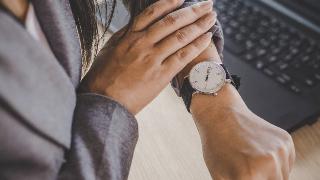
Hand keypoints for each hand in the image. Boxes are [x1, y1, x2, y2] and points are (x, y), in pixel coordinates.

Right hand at [80, 0, 216, 113]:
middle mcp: (142, 43)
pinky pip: (182, 57)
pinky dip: (196, 45)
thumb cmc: (103, 77)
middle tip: (208, 4)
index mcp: (129, 36)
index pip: (153, 13)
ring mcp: (152, 59)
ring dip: (199, 25)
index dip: (170, 3)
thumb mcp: (109, 49)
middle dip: (193, 11)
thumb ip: (124, 36)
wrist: (104, 101)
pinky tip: (207, 38)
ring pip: (180, 36)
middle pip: (172, 21)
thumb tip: (135, 26)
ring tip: (212, 17)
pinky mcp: (160, 75)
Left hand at [189, 45, 294, 179]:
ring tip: (251, 162)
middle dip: (259, 179)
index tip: (242, 176)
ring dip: (270, 174)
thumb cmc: (216, 144)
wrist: (221, 114)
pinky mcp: (286, 141)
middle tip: (247, 171)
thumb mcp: (220, 175)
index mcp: (249, 174)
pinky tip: (258, 152)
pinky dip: (276, 163)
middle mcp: (269, 162)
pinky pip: (287, 163)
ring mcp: (280, 150)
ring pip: (282, 177)